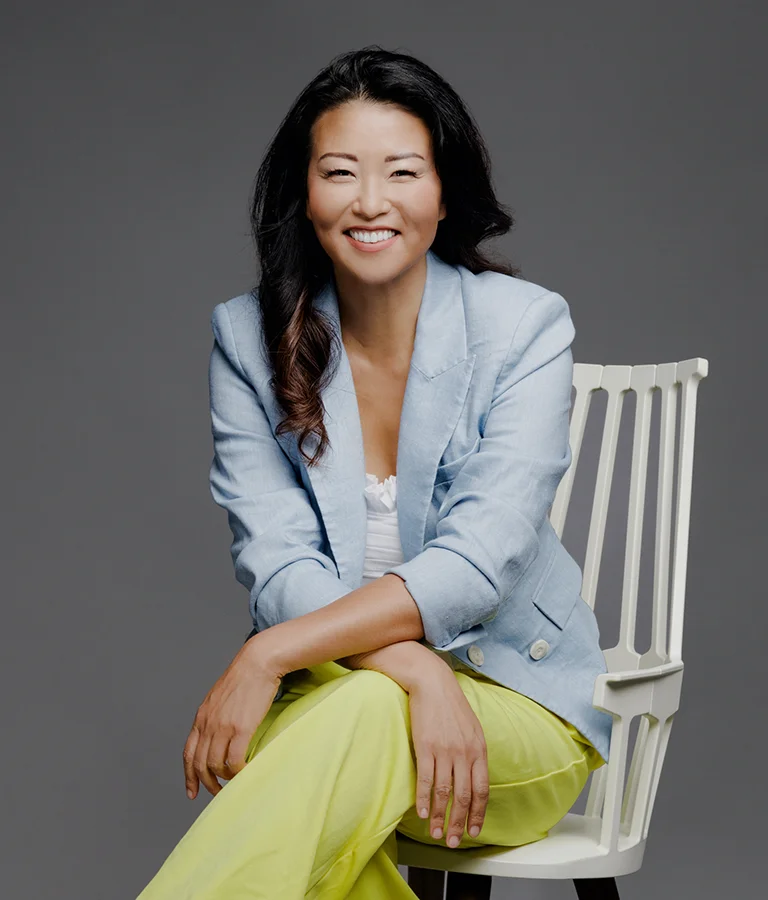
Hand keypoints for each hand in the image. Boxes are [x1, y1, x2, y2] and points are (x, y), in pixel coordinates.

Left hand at [182, 634, 281, 798]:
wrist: (258, 662)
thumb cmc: (245, 676)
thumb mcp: (221, 696)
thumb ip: (216, 715)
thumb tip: (220, 733)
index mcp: (201, 716)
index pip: (189, 753)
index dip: (189, 776)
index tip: (192, 792)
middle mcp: (208, 724)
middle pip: (200, 764)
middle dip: (206, 783)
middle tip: (217, 793)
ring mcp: (223, 727)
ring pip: (216, 766)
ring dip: (224, 779)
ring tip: (234, 782)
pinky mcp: (241, 728)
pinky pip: (234, 761)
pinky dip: (238, 773)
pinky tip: (245, 773)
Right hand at [408, 667, 488, 847]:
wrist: (432, 682)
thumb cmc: (451, 705)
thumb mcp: (472, 728)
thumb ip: (474, 753)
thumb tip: (474, 778)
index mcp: (479, 750)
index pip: (482, 790)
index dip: (478, 814)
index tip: (474, 831)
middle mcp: (465, 753)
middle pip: (464, 797)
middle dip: (459, 823)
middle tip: (454, 841)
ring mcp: (445, 751)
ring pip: (445, 793)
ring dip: (440, 817)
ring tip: (436, 833)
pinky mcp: (425, 747)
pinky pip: (426, 780)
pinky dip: (424, 800)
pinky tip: (422, 813)